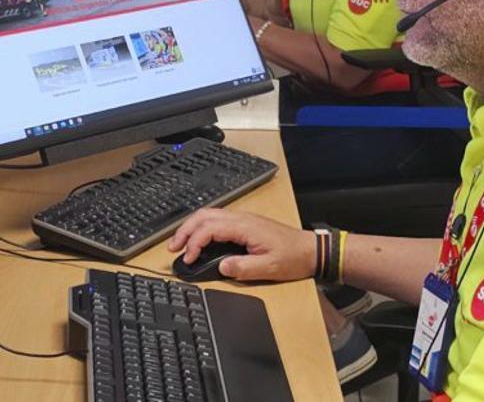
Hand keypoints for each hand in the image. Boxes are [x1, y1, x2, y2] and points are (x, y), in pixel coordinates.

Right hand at [167, 208, 315, 281]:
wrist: (310, 250)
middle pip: (204, 216)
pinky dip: (202, 227)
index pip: (209, 229)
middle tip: (173, 248)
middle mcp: (241, 218)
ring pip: (209, 215)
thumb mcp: (268, 267)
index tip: (189, 259)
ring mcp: (243, 219)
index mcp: (244, 227)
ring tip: (181, 243)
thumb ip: (243, 268)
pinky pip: (217, 220)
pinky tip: (199, 239)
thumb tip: (221, 267)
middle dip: (185, 230)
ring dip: (192, 227)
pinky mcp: (245, 224)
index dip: (194, 243)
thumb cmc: (292, 257)